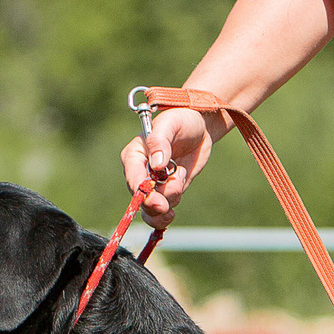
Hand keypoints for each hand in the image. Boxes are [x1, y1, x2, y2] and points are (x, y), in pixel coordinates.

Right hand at [119, 106, 223, 228]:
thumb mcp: (171, 124)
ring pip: (151, 209)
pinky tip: (173, 209)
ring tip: (180, 183)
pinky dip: (167, 214)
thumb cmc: (182, 119)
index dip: (143, 192)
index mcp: (134, 155)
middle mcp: (139, 172)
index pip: (133, 178)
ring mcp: (152, 185)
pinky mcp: (166, 192)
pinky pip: (162, 212)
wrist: (200, 128)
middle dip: (155, 205)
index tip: (158, 202)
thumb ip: (160, 141)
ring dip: (167, 205)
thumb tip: (156, 165)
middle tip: (168, 208)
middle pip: (140, 197)